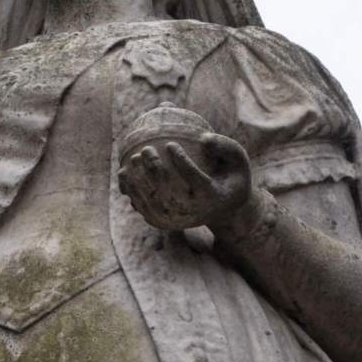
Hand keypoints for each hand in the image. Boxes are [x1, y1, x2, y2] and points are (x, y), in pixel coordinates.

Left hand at [118, 131, 251, 231]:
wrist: (224, 209)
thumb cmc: (230, 176)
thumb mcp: (239, 160)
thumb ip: (226, 146)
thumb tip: (203, 138)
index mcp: (213, 197)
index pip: (196, 181)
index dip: (183, 163)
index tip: (170, 143)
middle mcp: (194, 213)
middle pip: (170, 194)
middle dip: (155, 171)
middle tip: (147, 149)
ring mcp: (178, 220)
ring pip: (152, 204)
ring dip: (138, 182)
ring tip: (132, 158)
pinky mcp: (165, 223)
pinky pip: (144, 209)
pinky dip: (132, 192)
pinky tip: (123, 173)